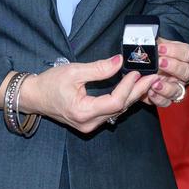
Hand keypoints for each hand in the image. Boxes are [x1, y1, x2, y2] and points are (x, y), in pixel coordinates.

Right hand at [19, 56, 159, 133]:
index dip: (129, 87)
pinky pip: (112, 112)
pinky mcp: (91, 122)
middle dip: (138, 92)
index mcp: (83, 112)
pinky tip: (133, 89)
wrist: (34, 97)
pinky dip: (123, 100)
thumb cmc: (49, 83)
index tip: (137, 72)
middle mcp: (89, 123)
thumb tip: (120, 62)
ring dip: (133, 96)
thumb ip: (99, 68)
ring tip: (148, 81)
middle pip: (120, 108)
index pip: (114, 101)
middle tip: (154, 77)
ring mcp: (90, 125)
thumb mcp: (73, 71)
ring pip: (118, 111)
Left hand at [150, 38, 188, 106]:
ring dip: (166, 87)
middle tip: (160, 63)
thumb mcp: (156, 44)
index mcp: (186, 57)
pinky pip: (166, 102)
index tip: (160, 48)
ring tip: (154, 83)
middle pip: (187, 72)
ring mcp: (178, 87)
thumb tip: (146, 40)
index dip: (175, 51)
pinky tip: (150, 92)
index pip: (188, 53)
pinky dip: (158, 98)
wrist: (148, 64)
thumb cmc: (155, 53)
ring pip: (178, 90)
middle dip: (173, 67)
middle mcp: (185, 73)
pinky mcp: (167, 98)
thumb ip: (154, 42)